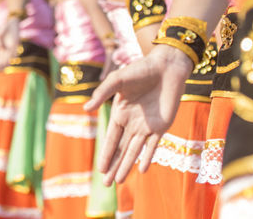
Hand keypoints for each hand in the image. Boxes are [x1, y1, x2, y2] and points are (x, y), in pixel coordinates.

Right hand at [0, 19, 18, 69]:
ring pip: (9, 55)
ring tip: (5, 66)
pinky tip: (12, 60)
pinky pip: (15, 50)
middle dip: (2, 63)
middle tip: (0, 70)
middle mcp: (7, 48)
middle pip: (4, 57)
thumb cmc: (3, 29)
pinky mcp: (16, 43)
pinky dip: (14, 55)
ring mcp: (12, 46)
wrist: (12, 23)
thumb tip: (1, 47)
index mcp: (1, 47)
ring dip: (7, 61)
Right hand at [84, 45, 192, 183]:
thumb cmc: (140, 70)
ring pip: (135, 151)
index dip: (106, 154)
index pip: (111, 139)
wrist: (166, 68)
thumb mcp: (117, 80)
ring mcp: (148, 126)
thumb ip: (102, 94)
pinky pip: (154, 145)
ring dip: (127, 166)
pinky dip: (147, 156)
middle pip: (121, 150)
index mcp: (120, 113)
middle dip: (113, 166)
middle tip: (106, 184)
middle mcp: (132, 123)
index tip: (100, 169)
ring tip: (118, 182)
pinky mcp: (163, 126)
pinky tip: (142, 169)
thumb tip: (86, 109)